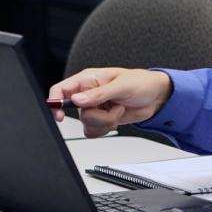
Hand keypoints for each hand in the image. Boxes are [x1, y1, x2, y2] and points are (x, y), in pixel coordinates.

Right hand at [47, 67, 172, 137]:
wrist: (156, 97)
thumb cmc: (141, 82)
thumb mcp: (121, 86)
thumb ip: (98, 94)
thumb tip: (77, 99)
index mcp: (88, 80)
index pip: (61, 89)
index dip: (56, 102)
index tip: (61, 116)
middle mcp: (88, 94)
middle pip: (75, 113)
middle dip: (97, 115)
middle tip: (113, 106)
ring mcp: (95, 107)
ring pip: (86, 124)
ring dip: (105, 122)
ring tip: (118, 110)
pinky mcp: (101, 119)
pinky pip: (93, 132)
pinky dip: (106, 129)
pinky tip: (117, 118)